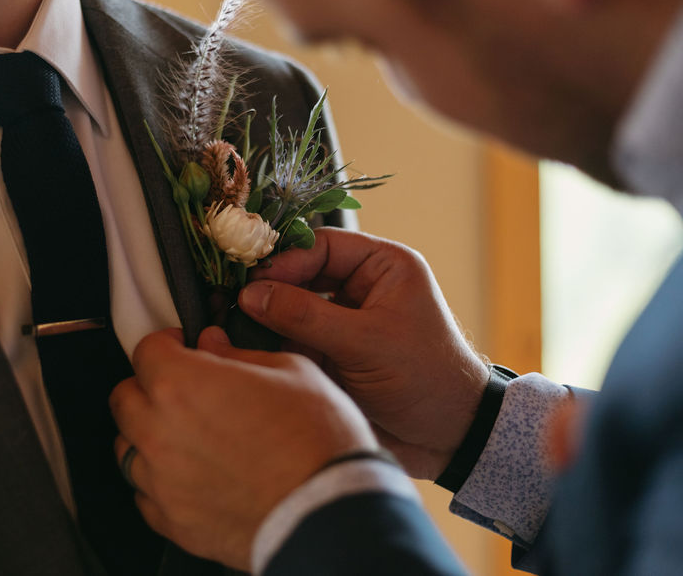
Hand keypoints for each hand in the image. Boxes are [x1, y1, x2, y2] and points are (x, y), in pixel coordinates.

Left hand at [110, 327, 376, 569]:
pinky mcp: (171, 520)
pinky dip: (159, 481)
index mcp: (182, 384)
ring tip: (185, 434)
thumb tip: (215, 345)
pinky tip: (191, 475)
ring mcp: (160, 481)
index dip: (166, 343)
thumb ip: (241, 354)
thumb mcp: (291, 371)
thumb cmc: (316, 441)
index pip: (146, 350)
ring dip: (147, 434)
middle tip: (180, 387)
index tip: (181, 347)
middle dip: (148, 386)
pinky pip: (144, 494)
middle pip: (124, 397)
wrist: (328, 513)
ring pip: (126, 447)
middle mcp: (158, 431)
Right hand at [239, 227, 489, 479]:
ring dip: (267, 321)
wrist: (451, 437)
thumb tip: (250, 295)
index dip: (284, 261)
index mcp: (382, 267)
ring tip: (233, 330)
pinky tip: (251, 354)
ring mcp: (344, 323)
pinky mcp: (333, 355)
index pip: (321, 246)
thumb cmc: (427, 378)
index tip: (251, 282)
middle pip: (301, 276)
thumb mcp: (366, 342)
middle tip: (232, 304)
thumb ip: (306, 317)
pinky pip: (294, 342)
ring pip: (292, 310)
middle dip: (270, 290)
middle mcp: (361, 288)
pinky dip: (275, 348)